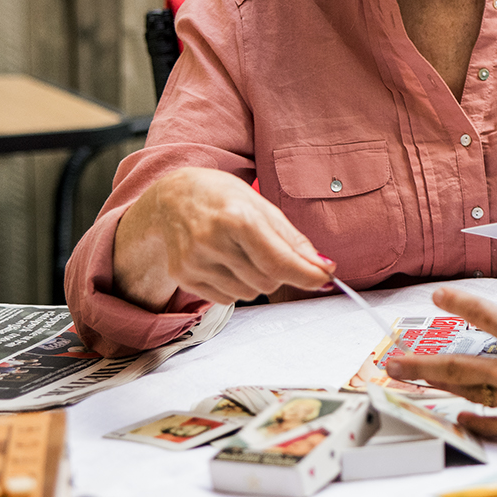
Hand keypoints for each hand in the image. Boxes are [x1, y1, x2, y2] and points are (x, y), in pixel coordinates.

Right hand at [112, 167, 333, 311]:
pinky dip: (235, 286)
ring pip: (248, 293)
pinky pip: (226, 299)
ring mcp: (194, 261)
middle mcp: (212, 241)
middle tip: (267, 250)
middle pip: (267, 281)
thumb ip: (293, 240)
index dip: (308, 275)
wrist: (170, 198)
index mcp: (236, 218)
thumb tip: (324, 267)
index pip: (279, 261)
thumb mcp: (262, 207)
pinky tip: (223, 261)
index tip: (326, 279)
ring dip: (256, 280)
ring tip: (240, 251)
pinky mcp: (183, 277)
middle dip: (279, 272)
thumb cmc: (222, 197)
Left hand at [386, 286, 496, 448]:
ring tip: (409, 386)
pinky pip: (490, 424)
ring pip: (465, 394)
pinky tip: (459, 418)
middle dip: (419, 362)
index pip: (484, 314)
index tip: (439, 297)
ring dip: (434, 389)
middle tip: (393, 362)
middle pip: (455, 365)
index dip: (458, 302)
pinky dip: (472, 421)